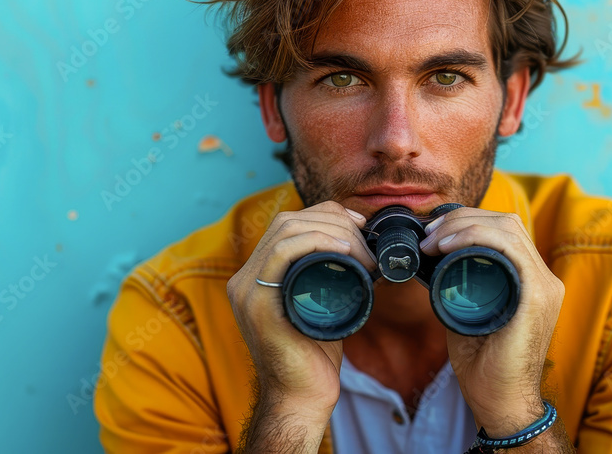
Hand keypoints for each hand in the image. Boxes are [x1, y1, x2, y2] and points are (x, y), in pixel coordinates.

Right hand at [226, 201, 373, 443]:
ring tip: (362, 252)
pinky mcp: (256, 303)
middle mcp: (245, 278)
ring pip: (286, 231)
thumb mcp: (320, 304)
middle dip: (333, 221)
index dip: (326, 215)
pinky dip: (317, 242)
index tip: (359, 227)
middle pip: (287, 221)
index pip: (288, 223)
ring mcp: (247, 289)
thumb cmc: (315, 354)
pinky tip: (344, 250)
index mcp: (257, 275)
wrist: (302, 397)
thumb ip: (326, 278)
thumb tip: (358, 249)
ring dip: (332, 232)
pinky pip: (281, 253)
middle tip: (366, 244)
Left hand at [418, 207, 564, 435]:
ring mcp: (545, 285)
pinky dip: (476, 237)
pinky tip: (448, 245)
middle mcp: (543, 277)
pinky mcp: (538, 295)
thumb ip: (458, 286)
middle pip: (505, 222)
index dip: (466, 220)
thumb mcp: (466, 312)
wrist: (500, 402)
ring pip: (507, 228)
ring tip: (432, 240)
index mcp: (530, 279)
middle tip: (427, 235)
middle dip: (461, 219)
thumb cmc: (483, 364)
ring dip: (463, 225)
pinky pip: (511, 248)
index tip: (430, 234)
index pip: (504, 229)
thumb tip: (430, 260)